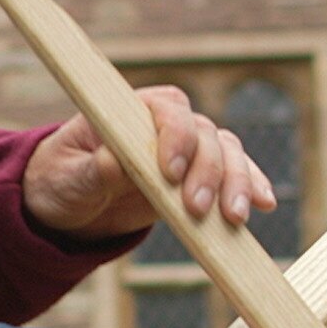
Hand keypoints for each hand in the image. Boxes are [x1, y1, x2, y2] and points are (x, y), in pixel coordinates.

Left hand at [25, 86, 276, 240]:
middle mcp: (163, 124)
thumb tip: (118, 161)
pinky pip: (233, 173)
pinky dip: (252, 185)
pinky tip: (266, 205)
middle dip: (209, 170)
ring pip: (226, 153)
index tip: (171, 173)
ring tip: (236, 217)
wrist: (66, 206)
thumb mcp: (68, 178)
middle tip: (199, 208)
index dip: (176, 137)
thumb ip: (94, 169)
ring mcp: (185, 150)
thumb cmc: (60, 181)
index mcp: (130, 110)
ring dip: (237, 181)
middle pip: (204, 133)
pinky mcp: (196, 177)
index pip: (167, 110)